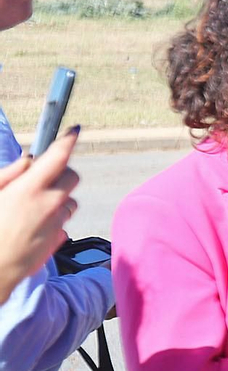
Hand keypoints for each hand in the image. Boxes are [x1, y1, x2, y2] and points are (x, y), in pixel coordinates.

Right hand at [0, 131, 82, 297]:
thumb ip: (10, 174)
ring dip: (59, 197)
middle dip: (62, 172)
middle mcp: (49, 204)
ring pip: (70, 200)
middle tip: (44, 175)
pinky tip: (33, 225)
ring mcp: (57, 222)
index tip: (74, 131)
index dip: (68, 141)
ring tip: (33, 205)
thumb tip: (29, 161)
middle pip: (73, 177)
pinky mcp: (59, 239)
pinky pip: (63, 222)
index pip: (58, 157)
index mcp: (29, 189)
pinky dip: (54, 219)